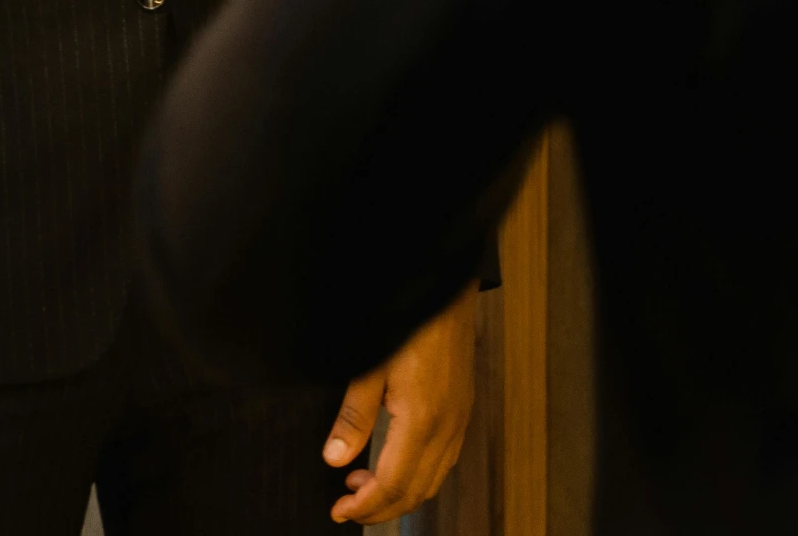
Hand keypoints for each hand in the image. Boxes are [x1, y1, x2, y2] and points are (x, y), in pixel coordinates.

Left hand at [322, 282, 477, 524]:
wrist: (446, 287)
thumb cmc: (410, 321)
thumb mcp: (371, 365)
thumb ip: (354, 416)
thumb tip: (335, 460)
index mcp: (422, 420)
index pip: (393, 485)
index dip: (365, 507)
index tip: (338, 511)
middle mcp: (446, 428)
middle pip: (415, 493)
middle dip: (379, 509)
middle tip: (346, 506)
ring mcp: (458, 420)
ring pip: (432, 482)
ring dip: (399, 494)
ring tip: (363, 484)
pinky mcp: (462, 410)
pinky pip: (444, 462)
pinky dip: (418, 477)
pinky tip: (395, 462)